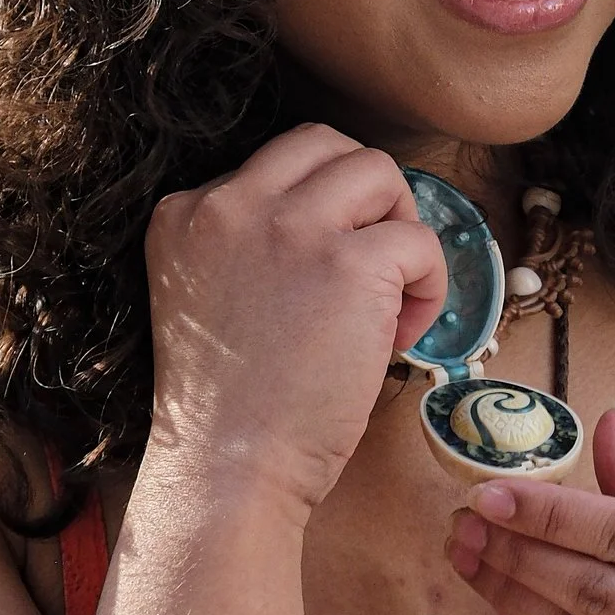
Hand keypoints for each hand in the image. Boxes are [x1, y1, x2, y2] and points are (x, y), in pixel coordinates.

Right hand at [142, 126, 450, 518]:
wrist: (226, 470)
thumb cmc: (230, 408)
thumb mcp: (207, 298)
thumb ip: (251, 246)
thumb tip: (346, 222)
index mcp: (185, 213)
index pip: (274, 166)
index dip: (317, 214)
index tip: (321, 281)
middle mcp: (229, 205)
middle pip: (326, 144)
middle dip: (365, 195)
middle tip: (375, 264)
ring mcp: (290, 228)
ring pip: (379, 171)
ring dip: (401, 228)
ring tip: (394, 295)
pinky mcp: (350, 263)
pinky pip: (419, 239)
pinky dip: (430, 284)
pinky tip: (404, 334)